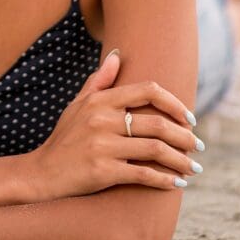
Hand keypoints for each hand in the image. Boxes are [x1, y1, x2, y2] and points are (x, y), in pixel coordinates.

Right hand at [24, 50, 201, 200]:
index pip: (148, 91)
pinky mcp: (102, 171)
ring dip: (181, 160)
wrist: (42, 173)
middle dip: (184, 136)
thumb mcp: (78, 105)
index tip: (189, 118)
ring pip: (155, 149)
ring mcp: (102, 145)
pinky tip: (176, 184)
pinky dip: (165, 180)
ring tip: (193, 168)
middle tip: (198, 146)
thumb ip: (99, 80)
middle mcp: (101, 119)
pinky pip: (143, 173)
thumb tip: (117, 55)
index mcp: (100, 100)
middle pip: (157, 123)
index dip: (174, 103)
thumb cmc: (64, 138)